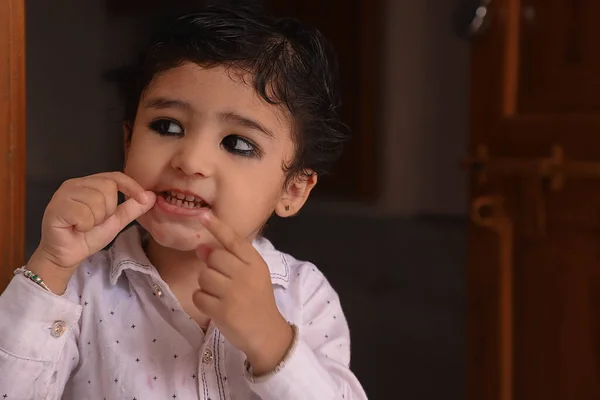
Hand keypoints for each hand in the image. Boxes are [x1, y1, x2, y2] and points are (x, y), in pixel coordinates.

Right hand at [33, 172, 154, 271]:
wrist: (68, 255)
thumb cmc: (89, 236)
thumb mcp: (116, 221)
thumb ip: (132, 208)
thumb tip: (152, 196)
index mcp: (89, 184)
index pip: (115, 176)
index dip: (131, 186)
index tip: (143, 198)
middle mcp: (75, 184)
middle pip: (107, 187)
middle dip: (109, 210)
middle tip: (96, 221)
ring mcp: (63, 194)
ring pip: (96, 200)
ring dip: (96, 219)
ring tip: (85, 225)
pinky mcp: (56, 208)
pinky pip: (82, 213)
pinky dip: (84, 225)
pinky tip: (76, 228)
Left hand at [193, 210, 292, 374]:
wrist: (266, 332)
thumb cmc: (257, 300)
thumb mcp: (252, 275)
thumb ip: (230, 260)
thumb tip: (201, 248)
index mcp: (255, 263)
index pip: (234, 240)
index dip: (217, 227)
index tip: (203, 215)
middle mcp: (245, 275)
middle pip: (213, 257)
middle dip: (210, 266)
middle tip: (220, 279)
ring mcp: (233, 293)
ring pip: (203, 276)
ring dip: (206, 285)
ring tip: (219, 294)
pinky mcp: (222, 311)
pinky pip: (198, 296)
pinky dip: (202, 301)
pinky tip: (214, 306)